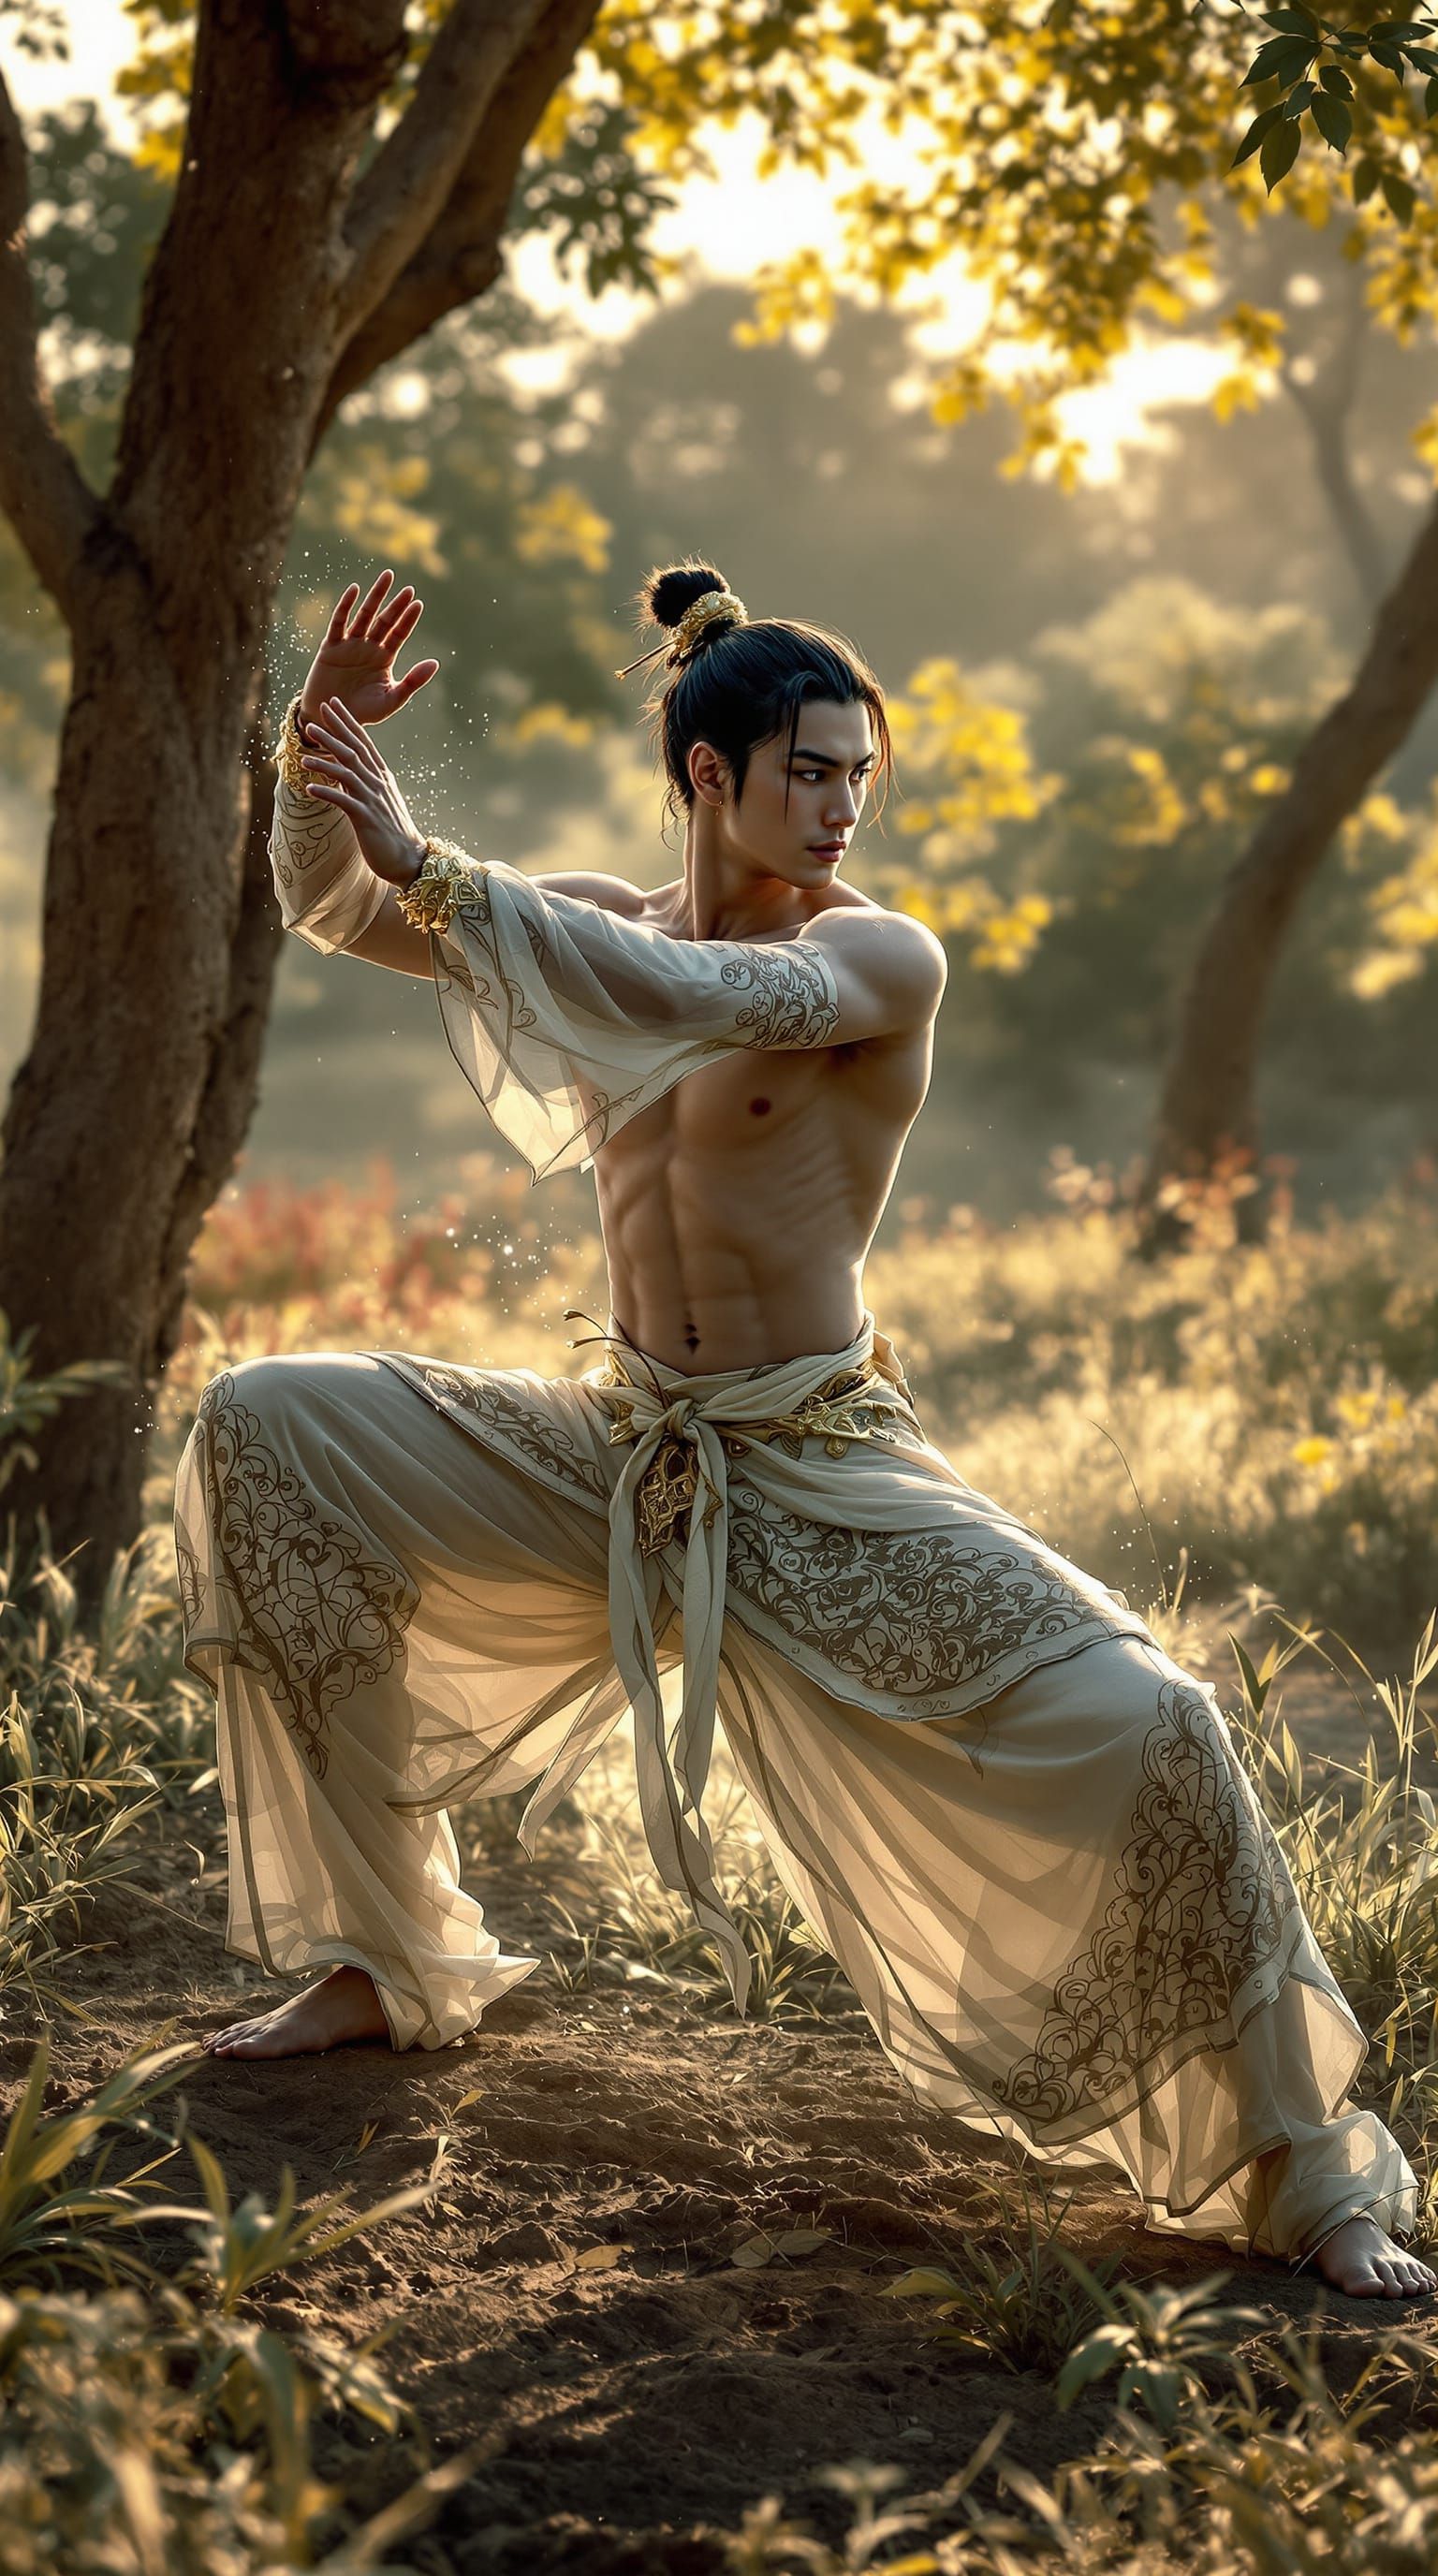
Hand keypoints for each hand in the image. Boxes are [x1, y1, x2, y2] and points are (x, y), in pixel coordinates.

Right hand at [299, 568, 439, 730]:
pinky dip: (345, 606)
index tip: (418, 603)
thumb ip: (413, 682)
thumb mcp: (391, 700)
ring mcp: (350, 645)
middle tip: (408, 588)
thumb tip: (435, 662)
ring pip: (364, 615)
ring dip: (375, 596)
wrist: (331, 719)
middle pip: (384, 620)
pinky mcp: (331, 647)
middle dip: (396, 604)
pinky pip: (339, 623)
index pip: (399, 634)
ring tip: (387, 577)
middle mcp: (369, 647)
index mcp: (384, 658)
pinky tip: (354, 590)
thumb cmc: (363, 712)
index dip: (408, 619)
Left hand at [300, 700, 429, 887]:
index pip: (363, 742)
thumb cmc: (391, 831)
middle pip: (354, 750)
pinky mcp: (366, 819)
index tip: (333, 704)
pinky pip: (343, 802)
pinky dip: (326, 793)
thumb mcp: (379, 800)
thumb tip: (342, 773)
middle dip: (335, 730)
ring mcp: (372, 800)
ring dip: (324, 761)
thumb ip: (363, 783)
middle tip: (318, 711)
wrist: (409, 859)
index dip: (347, 722)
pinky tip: (309, 787)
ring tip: (304, 754)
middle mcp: (378, 783)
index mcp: (381, 776)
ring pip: (346, 773)